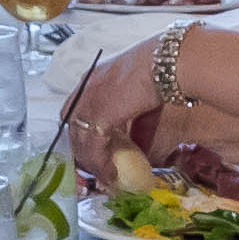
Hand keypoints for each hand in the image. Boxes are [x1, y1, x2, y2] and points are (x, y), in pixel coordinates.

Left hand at [62, 41, 171, 176]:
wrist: (165, 63)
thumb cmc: (160, 73)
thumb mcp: (142, 100)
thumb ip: (136, 125)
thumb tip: (140, 148)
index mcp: (92, 80)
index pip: (74, 111)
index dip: (81, 132)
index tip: (92, 148)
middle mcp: (85, 90)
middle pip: (72, 128)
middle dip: (82, 150)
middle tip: (96, 167)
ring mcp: (89, 103)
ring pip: (80, 142)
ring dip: (92, 162)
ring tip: (105, 176)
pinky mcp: (99, 117)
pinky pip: (93, 148)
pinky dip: (101, 164)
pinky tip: (112, 174)